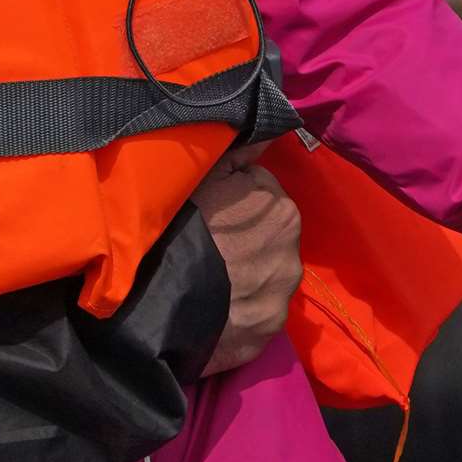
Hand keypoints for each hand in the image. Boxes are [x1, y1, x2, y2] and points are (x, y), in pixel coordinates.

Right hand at [191, 153, 301, 376]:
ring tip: (210, 275)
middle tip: (209, 241)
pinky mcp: (269, 332)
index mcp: (282, 209)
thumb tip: (270, 129)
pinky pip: (256, 309)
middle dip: (245, 234)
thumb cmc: (186, 226)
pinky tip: (216, 304)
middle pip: (266, 233)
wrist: (169, 300)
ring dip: (246, 270)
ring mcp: (282, 296)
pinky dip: (241, 306)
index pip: (259, 192)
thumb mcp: (206, 174)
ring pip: (264, 271)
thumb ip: (242, 151)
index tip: (209, 209)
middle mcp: (293, 252)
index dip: (231, 197)